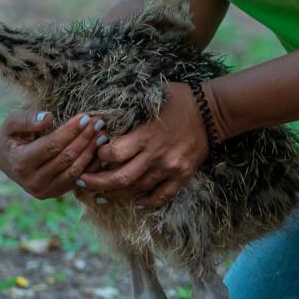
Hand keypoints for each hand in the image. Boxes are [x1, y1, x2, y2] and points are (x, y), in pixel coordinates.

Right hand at [0, 109, 105, 200]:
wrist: (5, 159)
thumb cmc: (10, 136)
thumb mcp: (10, 123)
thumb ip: (27, 119)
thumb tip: (48, 118)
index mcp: (20, 163)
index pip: (52, 145)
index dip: (70, 131)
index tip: (85, 117)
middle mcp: (32, 182)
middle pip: (65, 158)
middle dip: (84, 139)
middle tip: (99, 123)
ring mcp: (43, 191)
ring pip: (74, 171)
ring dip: (90, 152)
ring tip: (102, 135)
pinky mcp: (54, 193)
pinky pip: (77, 180)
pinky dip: (90, 166)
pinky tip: (99, 151)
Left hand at [78, 82, 208, 209]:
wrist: (215, 112)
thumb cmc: (182, 99)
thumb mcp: (153, 95)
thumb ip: (130, 106)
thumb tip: (103, 113)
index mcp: (147, 135)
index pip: (114, 154)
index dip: (98, 156)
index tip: (93, 153)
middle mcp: (157, 155)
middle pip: (120, 179)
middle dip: (97, 184)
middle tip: (82, 183)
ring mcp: (170, 169)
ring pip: (137, 191)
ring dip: (115, 195)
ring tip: (100, 195)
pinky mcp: (182, 177)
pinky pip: (160, 198)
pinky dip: (144, 203)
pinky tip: (134, 202)